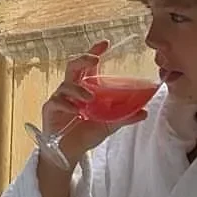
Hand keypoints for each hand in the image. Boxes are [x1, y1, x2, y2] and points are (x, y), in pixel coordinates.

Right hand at [41, 41, 148, 166]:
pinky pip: (57, 102)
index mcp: (85, 87)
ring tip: (89, 98)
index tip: (105, 43)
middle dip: (83, 59)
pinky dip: (68, 105)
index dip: (94, 52)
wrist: (69, 152)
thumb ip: (124, 117)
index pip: (89, 66)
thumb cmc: (86, 134)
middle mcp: (71, 89)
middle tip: (95, 60)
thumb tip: (145, 112)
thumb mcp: (108, 125)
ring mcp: (60, 98)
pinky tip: (77, 111)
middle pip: (74, 66)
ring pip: (66, 85)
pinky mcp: (51, 109)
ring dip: (78, 89)